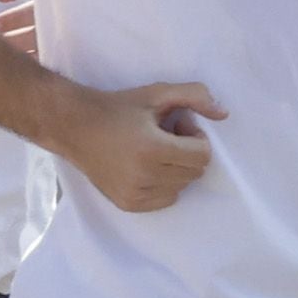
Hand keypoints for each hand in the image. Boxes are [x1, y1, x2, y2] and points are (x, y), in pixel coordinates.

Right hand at [64, 78, 222, 213]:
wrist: (73, 127)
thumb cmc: (117, 108)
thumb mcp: (156, 93)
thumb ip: (194, 96)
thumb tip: (224, 114)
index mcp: (152, 149)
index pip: (202, 155)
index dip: (195, 136)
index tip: (176, 125)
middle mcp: (143, 176)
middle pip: (195, 172)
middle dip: (187, 152)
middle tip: (164, 137)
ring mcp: (134, 193)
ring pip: (182, 186)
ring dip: (176, 168)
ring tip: (153, 151)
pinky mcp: (128, 203)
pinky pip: (166, 199)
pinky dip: (165, 184)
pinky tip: (146, 167)